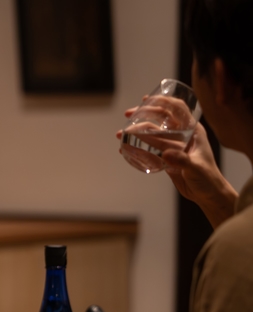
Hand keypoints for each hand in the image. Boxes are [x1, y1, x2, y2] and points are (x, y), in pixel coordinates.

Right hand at [117, 109, 237, 228]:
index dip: (164, 101)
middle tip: (128, 115)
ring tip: (121, 134)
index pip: (178, 109)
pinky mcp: (167, 157)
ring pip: (153, 133)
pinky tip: (125, 148)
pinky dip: (137, 147)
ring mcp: (174, 146)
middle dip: (144, 114)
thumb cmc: (207, 178)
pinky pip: (149, 149)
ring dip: (136, 131)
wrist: (207, 194)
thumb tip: (165, 154)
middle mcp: (183, 135)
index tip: (147, 99)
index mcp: (193, 131)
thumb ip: (182, 161)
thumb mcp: (196, 168)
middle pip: (162, 118)